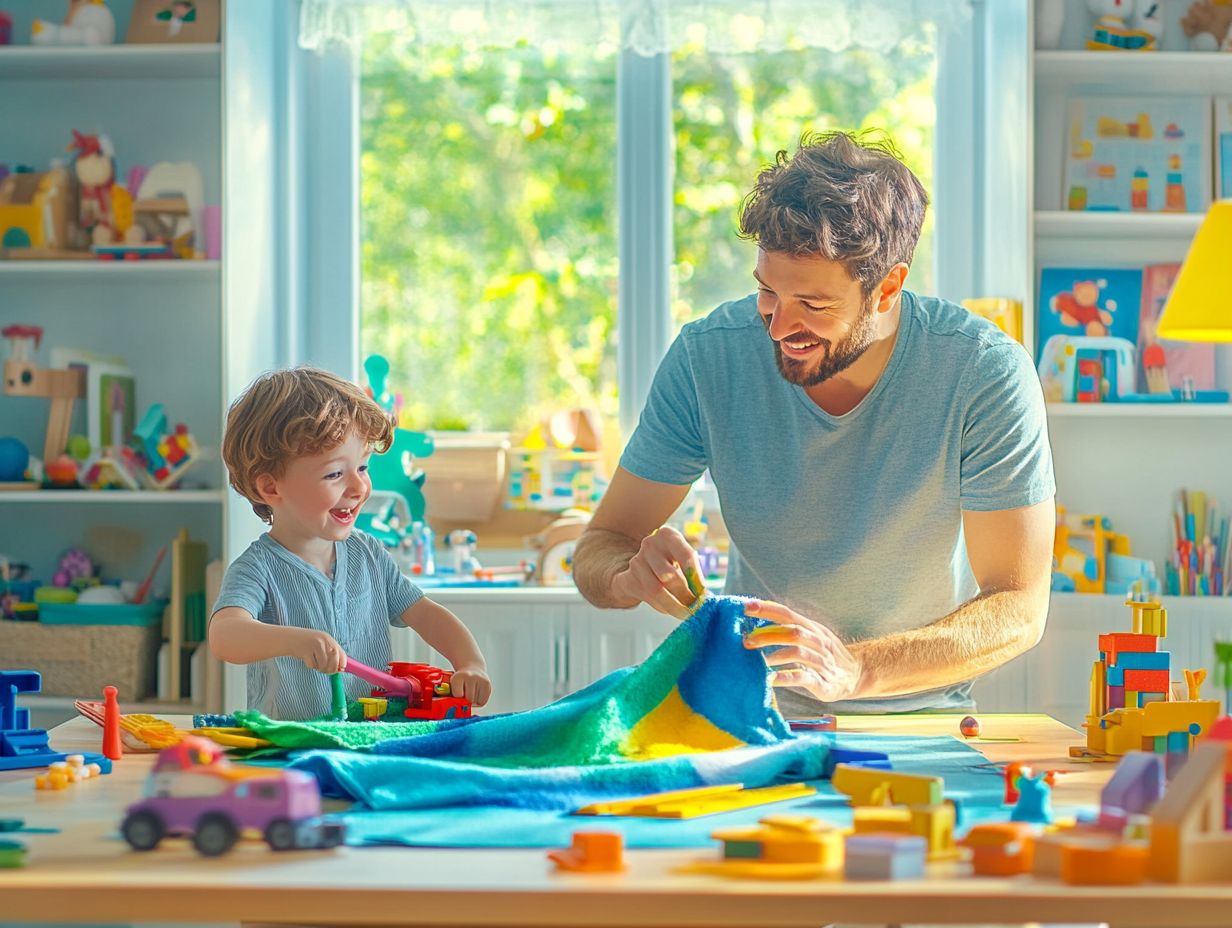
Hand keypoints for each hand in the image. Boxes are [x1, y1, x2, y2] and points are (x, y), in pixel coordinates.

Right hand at [293, 629, 346, 674]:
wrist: (291, 638)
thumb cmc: (308, 643)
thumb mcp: (321, 644)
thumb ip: (331, 653)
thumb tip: (340, 668)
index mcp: (329, 639)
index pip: (341, 653)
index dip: (342, 663)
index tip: (340, 670)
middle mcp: (323, 641)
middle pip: (334, 660)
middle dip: (331, 669)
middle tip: (326, 671)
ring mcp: (314, 646)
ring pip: (323, 664)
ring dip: (320, 668)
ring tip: (316, 664)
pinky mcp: (305, 652)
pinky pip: (312, 665)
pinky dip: (310, 666)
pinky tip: (307, 660)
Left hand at [450, 664, 491, 706]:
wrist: (472, 668)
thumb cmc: (460, 680)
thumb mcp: (452, 685)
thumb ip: (450, 696)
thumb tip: (452, 708)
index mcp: (458, 677)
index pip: (458, 696)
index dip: (457, 698)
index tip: (456, 695)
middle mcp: (470, 676)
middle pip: (468, 699)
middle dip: (465, 700)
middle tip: (464, 694)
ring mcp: (480, 680)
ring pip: (476, 702)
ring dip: (472, 701)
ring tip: (470, 692)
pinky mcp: (488, 684)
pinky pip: (483, 702)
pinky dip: (479, 701)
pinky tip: (477, 693)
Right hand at [610, 526, 702, 619]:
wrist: (642, 566)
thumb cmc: (669, 561)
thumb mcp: (682, 559)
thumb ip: (692, 573)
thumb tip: (703, 595)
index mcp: (668, 535)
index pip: (686, 555)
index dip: (696, 577)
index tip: (703, 593)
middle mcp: (651, 544)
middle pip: (670, 575)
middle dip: (684, 595)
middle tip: (694, 607)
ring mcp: (637, 561)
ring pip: (657, 589)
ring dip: (673, 605)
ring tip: (684, 612)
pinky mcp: (630, 577)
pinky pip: (648, 597)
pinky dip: (662, 606)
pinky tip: (669, 608)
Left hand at [743, 600, 862, 702]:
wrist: (857, 674)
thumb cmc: (825, 654)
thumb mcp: (812, 637)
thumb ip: (790, 629)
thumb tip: (757, 623)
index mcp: (813, 628)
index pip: (788, 614)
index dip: (767, 609)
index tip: (746, 607)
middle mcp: (818, 642)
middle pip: (793, 632)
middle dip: (768, 635)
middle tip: (746, 641)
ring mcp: (823, 662)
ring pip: (798, 653)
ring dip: (775, 656)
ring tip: (756, 662)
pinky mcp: (824, 683)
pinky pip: (804, 677)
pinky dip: (785, 677)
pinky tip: (770, 680)